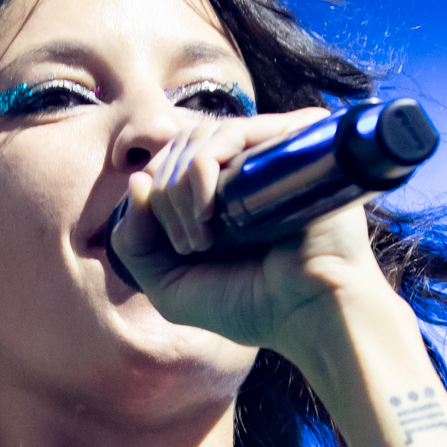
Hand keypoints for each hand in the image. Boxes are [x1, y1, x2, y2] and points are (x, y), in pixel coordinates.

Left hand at [107, 110, 403, 357]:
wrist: (311, 313)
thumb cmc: (251, 304)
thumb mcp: (171, 287)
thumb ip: (135, 242)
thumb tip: (137, 180)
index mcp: (220, 190)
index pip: (167, 162)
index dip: (152, 195)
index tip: (172, 246)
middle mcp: (244, 165)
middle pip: (178, 146)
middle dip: (164, 196)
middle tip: (188, 246)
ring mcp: (267, 152)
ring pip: (198, 138)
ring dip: (180, 189)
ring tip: (200, 239)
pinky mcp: (289, 144)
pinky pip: (231, 133)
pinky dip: (202, 168)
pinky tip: (208, 211)